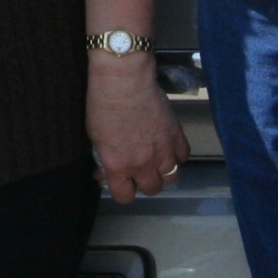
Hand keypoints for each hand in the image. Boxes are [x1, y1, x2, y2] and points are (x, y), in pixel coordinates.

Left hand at [89, 56, 190, 204]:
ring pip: (172, 178)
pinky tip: (167, 145)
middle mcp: (143, 164)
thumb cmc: (103, 104)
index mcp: (118, 166)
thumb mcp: (95, 137)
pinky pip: (183, 156)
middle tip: (139, 169)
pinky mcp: (176, 135)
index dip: (123, 191)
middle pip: (152, 189)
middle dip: (144, 182)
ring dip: (164, 171)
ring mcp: (163, 151)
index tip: (121, 182)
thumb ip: (104, 159)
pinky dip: (177, 154)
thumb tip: (107, 172)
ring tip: (156, 159)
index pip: (125, 197)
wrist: (123, 81)